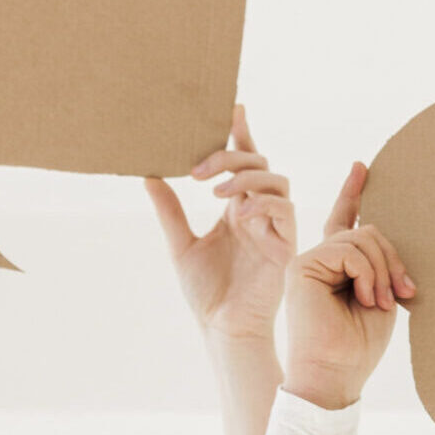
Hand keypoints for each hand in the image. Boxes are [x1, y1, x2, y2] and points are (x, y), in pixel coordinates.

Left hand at [147, 106, 295, 341]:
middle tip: (198, 168)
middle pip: (260, 164)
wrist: (222, 327)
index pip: (245, 162)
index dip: (242, 134)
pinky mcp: (286, 245)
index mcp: (238, 209)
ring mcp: (275, 227)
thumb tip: (148, 175)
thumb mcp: (179, 244)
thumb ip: (170, 211)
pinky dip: (262, 205)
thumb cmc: (206, 292)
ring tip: (215, 190)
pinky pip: (284, 211)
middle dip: (232, 158)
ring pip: (276, 182)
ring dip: (247, 178)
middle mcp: (259, 213)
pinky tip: (237, 214)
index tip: (234, 107)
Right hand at [280, 164, 413, 410]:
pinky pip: (349, 250)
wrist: (335, 374)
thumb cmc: (359, 345)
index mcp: (337, 266)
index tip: (362, 167)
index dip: (353, 193)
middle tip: (403, 293)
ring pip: (362, 238)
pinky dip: (367, 273)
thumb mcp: (380, 295)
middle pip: (367, 231)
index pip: (345, 221)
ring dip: (383, 271)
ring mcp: (308, 260)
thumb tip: (384, 233)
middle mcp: (319, 259)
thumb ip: (380, 263)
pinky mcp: (301, 265)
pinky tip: (364, 297)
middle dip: (393, 260)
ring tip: (379, 302)